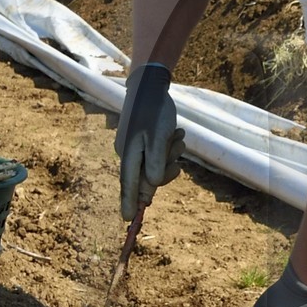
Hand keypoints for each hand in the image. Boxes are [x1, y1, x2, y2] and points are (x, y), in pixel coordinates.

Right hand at [115, 62, 184, 220]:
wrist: (151, 86)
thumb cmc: (155, 111)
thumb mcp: (159, 138)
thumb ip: (155, 163)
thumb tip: (152, 186)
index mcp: (129, 155)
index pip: (129, 185)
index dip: (130, 202)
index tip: (129, 220)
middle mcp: (128, 154)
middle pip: (149, 177)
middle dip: (166, 167)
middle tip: (177, 145)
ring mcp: (135, 149)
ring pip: (156, 165)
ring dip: (171, 155)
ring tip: (178, 135)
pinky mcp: (142, 143)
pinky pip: (158, 155)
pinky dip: (169, 148)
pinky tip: (177, 134)